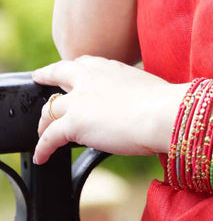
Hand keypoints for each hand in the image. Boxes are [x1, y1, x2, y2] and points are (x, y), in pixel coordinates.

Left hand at [32, 56, 189, 165]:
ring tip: (41, 134)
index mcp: (110, 68)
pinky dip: (42, 148)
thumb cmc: (165, 104)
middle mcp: (90, 78)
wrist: (163, 114)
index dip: (75, 68)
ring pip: (49, 110)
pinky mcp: (73, 123)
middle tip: (39, 77)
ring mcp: (79, 100)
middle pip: (59, 73)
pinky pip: (48, 137)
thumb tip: (140, 101)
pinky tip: (41, 157)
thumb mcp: (148, 87)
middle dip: (47, 75)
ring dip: (43, 123)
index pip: (85, 63)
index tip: (70, 71)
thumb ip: (134, 90)